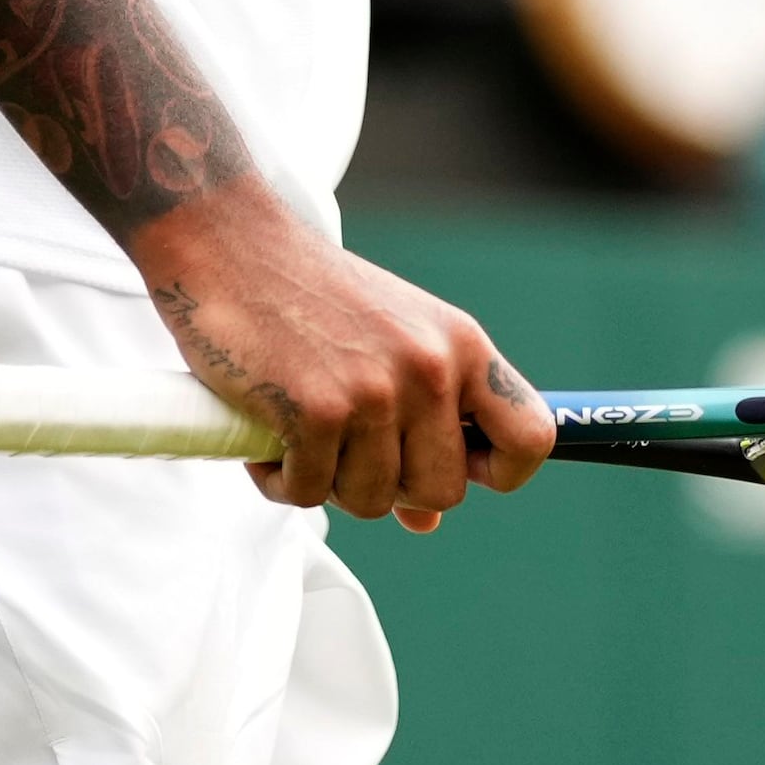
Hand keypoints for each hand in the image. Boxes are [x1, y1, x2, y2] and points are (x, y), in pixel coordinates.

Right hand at [133, 186, 554, 525]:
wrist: (232, 245)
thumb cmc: (311, 296)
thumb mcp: (392, 343)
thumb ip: (422, 423)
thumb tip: (428, 520)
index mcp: (463, 345)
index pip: (532, 436)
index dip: (499, 472)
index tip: (456, 469)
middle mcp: (431, 368)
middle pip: (442, 490)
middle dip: (391, 486)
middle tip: (347, 448)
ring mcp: (376, 390)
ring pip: (373, 501)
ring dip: (328, 482)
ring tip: (303, 434)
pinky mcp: (315, 410)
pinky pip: (308, 493)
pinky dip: (281, 479)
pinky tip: (268, 437)